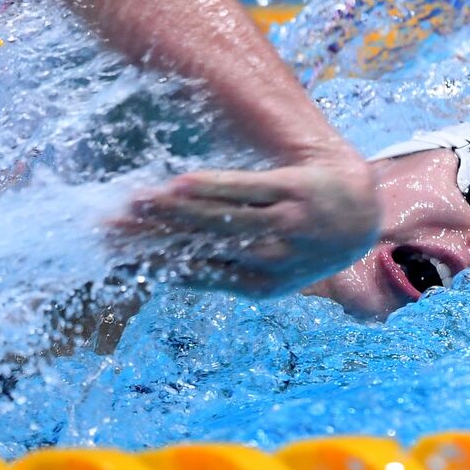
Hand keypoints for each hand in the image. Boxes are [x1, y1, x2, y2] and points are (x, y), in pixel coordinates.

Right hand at [109, 156, 378, 297]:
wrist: (359, 214)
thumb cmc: (303, 242)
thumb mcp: (269, 269)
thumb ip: (221, 269)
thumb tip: (161, 270)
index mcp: (259, 286)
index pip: (194, 272)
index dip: (152, 262)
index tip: (113, 252)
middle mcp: (274, 260)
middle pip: (201, 245)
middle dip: (152, 236)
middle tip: (110, 224)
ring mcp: (290, 225)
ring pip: (222, 219)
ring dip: (175, 211)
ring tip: (136, 202)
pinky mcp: (300, 190)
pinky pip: (249, 188)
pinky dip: (214, 188)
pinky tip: (181, 183)